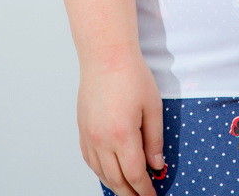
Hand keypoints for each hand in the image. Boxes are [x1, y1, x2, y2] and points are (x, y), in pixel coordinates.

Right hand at [77, 47, 166, 195]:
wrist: (105, 55)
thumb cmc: (131, 75)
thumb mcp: (153, 106)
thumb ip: (154, 139)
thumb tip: (156, 164)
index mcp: (122, 135)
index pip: (135, 174)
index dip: (145, 190)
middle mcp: (101, 140)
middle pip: (116, 179)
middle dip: (130, 194)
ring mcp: (89, 136)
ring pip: (100, 172)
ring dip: (115, 185)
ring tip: (127, 190)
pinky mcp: (82, 129)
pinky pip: (89, 159)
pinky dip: (100, 171)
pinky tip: (108, 172)